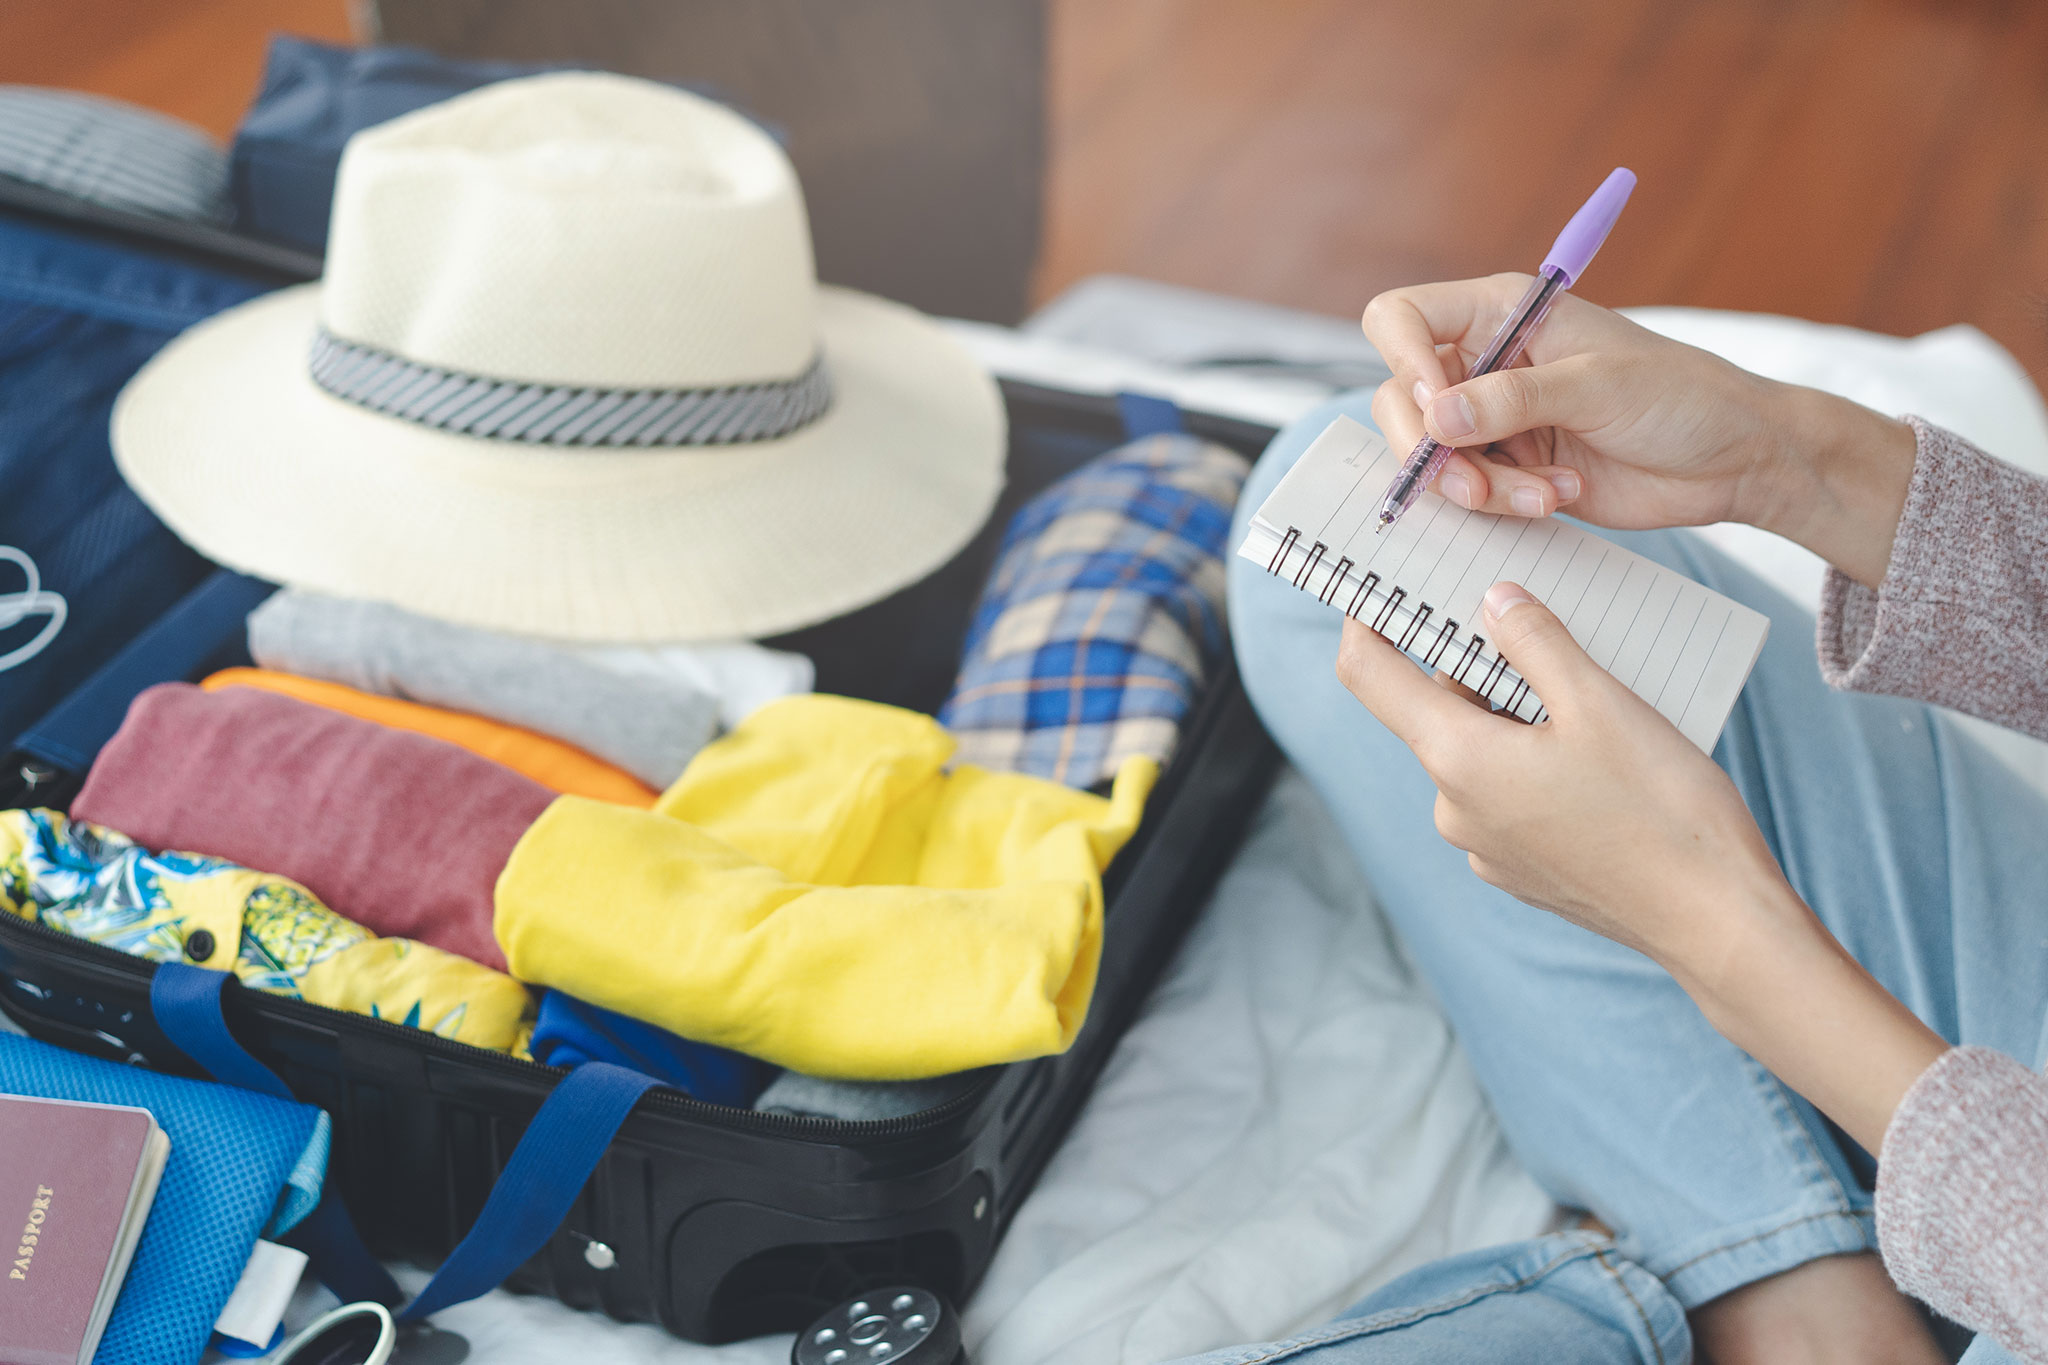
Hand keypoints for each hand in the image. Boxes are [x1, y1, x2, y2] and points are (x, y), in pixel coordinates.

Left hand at [1335, 582, 1948, 1150]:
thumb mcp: (1599, 701)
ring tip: (1587, 687)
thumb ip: (1534, 641)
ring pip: (1480, 751)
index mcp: (1457, 760)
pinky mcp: (1522, 870)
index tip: (1383, 585)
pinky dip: (1536, 760)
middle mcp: (1455, 809)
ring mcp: (1487, 847)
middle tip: (1531, 618)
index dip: (1367, 622)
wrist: (1718, 923)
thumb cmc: (1662, 810)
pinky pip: (1509, 794)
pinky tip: (1599, 750)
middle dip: (1476, 663)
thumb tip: (1492, 601)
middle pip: (1437, 710)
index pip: (1369, 675)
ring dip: (1516, 712)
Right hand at [1361, 275, 1916, 586]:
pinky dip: (1502, 505)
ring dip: (1476, 487)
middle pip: (1401, 399)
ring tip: (1541, 495)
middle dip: (1431, 451)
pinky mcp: (1506, 468)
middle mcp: (1484, 362)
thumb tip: (1435, 420)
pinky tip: (1556, 496)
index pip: (1403, 318)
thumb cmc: (1680, 397)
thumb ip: (1513, 401)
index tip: (1436, 411)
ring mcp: (1492, 419)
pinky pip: (1466, 492)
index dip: (1401, 361)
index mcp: (1501, 314)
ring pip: (1430, 456)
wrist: (1732, 459)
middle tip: (1473, 487)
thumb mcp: (1599, 387)